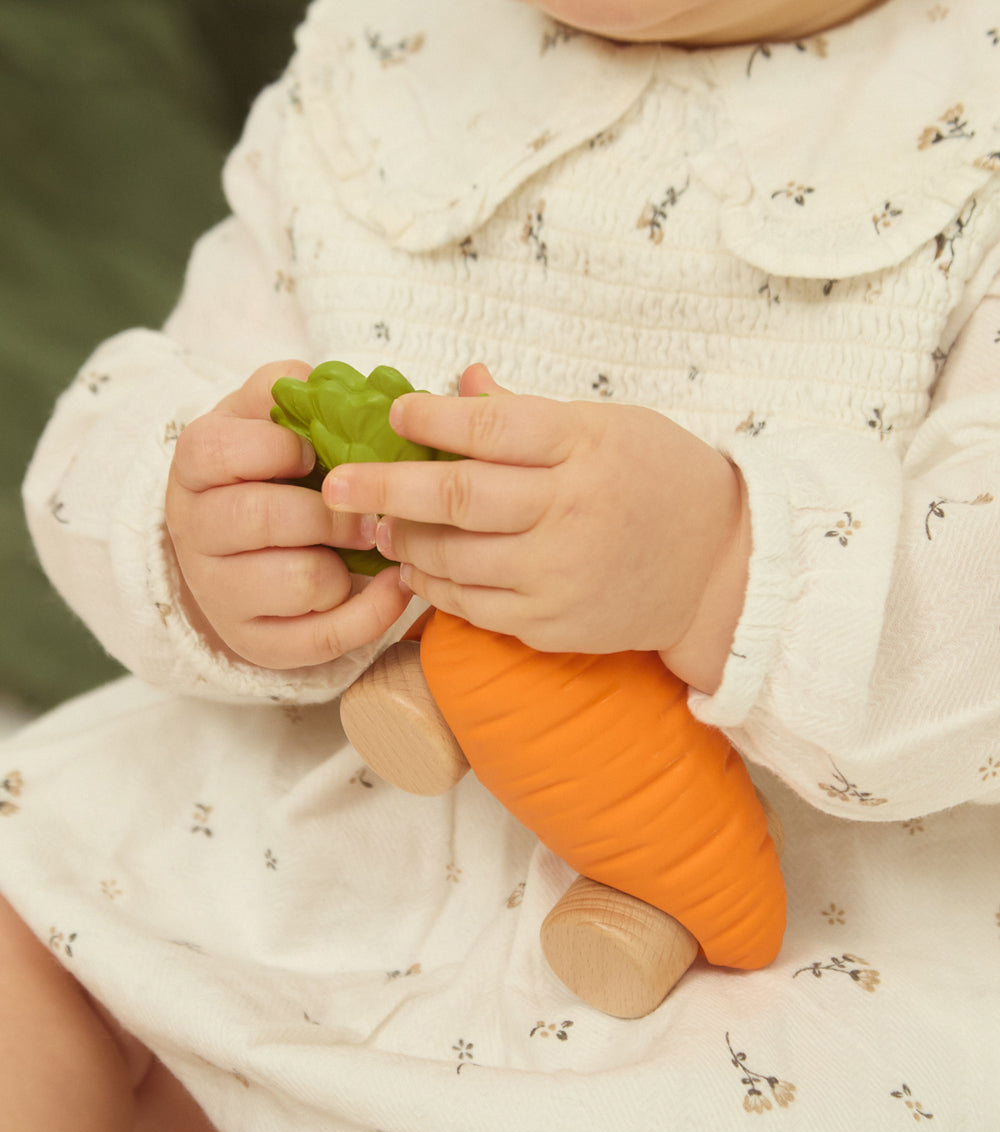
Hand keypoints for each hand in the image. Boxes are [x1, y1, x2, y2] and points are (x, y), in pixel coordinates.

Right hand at [165, 361, 411, 668]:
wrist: (237, 551)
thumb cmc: (266, 473)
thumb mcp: (263, 420)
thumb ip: (288, 393)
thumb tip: (330, 384)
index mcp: (195, 466)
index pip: (225, 450)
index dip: (283, 449)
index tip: (317, 453)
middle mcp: (195, 532)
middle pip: (265, 518)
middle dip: (332, 514)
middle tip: (367, 512)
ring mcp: (221, 594)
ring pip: (299, 580)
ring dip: (345, 565)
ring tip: (361, 550)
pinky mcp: (257, 643)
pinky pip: (325, 637)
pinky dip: (372, 612)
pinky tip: (393, 585)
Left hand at [324, 365, 748, 688]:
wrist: (718, 570)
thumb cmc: (660, 481)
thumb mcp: (608, 427)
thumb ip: (528, 412)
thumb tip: (457, 382)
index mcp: (585, 447)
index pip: (492, 426)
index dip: (432, 419)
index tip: (394, 413)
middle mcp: (569, 512)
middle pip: (457, 496)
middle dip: (384, 487)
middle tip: (334, 484)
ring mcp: (559, 575)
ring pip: (454, 558)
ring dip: (404, 541)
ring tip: (375, 525)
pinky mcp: (551, 625)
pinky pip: (473, 607)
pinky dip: (435, 587)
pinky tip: (415, 568)